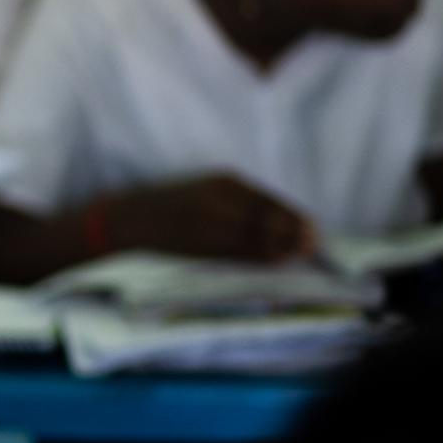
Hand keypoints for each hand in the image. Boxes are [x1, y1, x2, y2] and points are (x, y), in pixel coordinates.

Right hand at [107, 175, 315, 262]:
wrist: (128, 218)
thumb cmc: (169, 205)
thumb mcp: (205, 189)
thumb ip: (236, 200)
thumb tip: (276, 220)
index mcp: (222, 182)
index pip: (267, 200)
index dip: (292, 214)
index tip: (312, 226)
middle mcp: (218, 200)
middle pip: (266, 217)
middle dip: (293, 231)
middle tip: (314, 243)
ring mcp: (208, 223)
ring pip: (255, 236)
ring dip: (282, 246)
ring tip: (301, 253)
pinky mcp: (199, 244)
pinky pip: (238, 251)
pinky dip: (261, 256)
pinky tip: (277, 260)